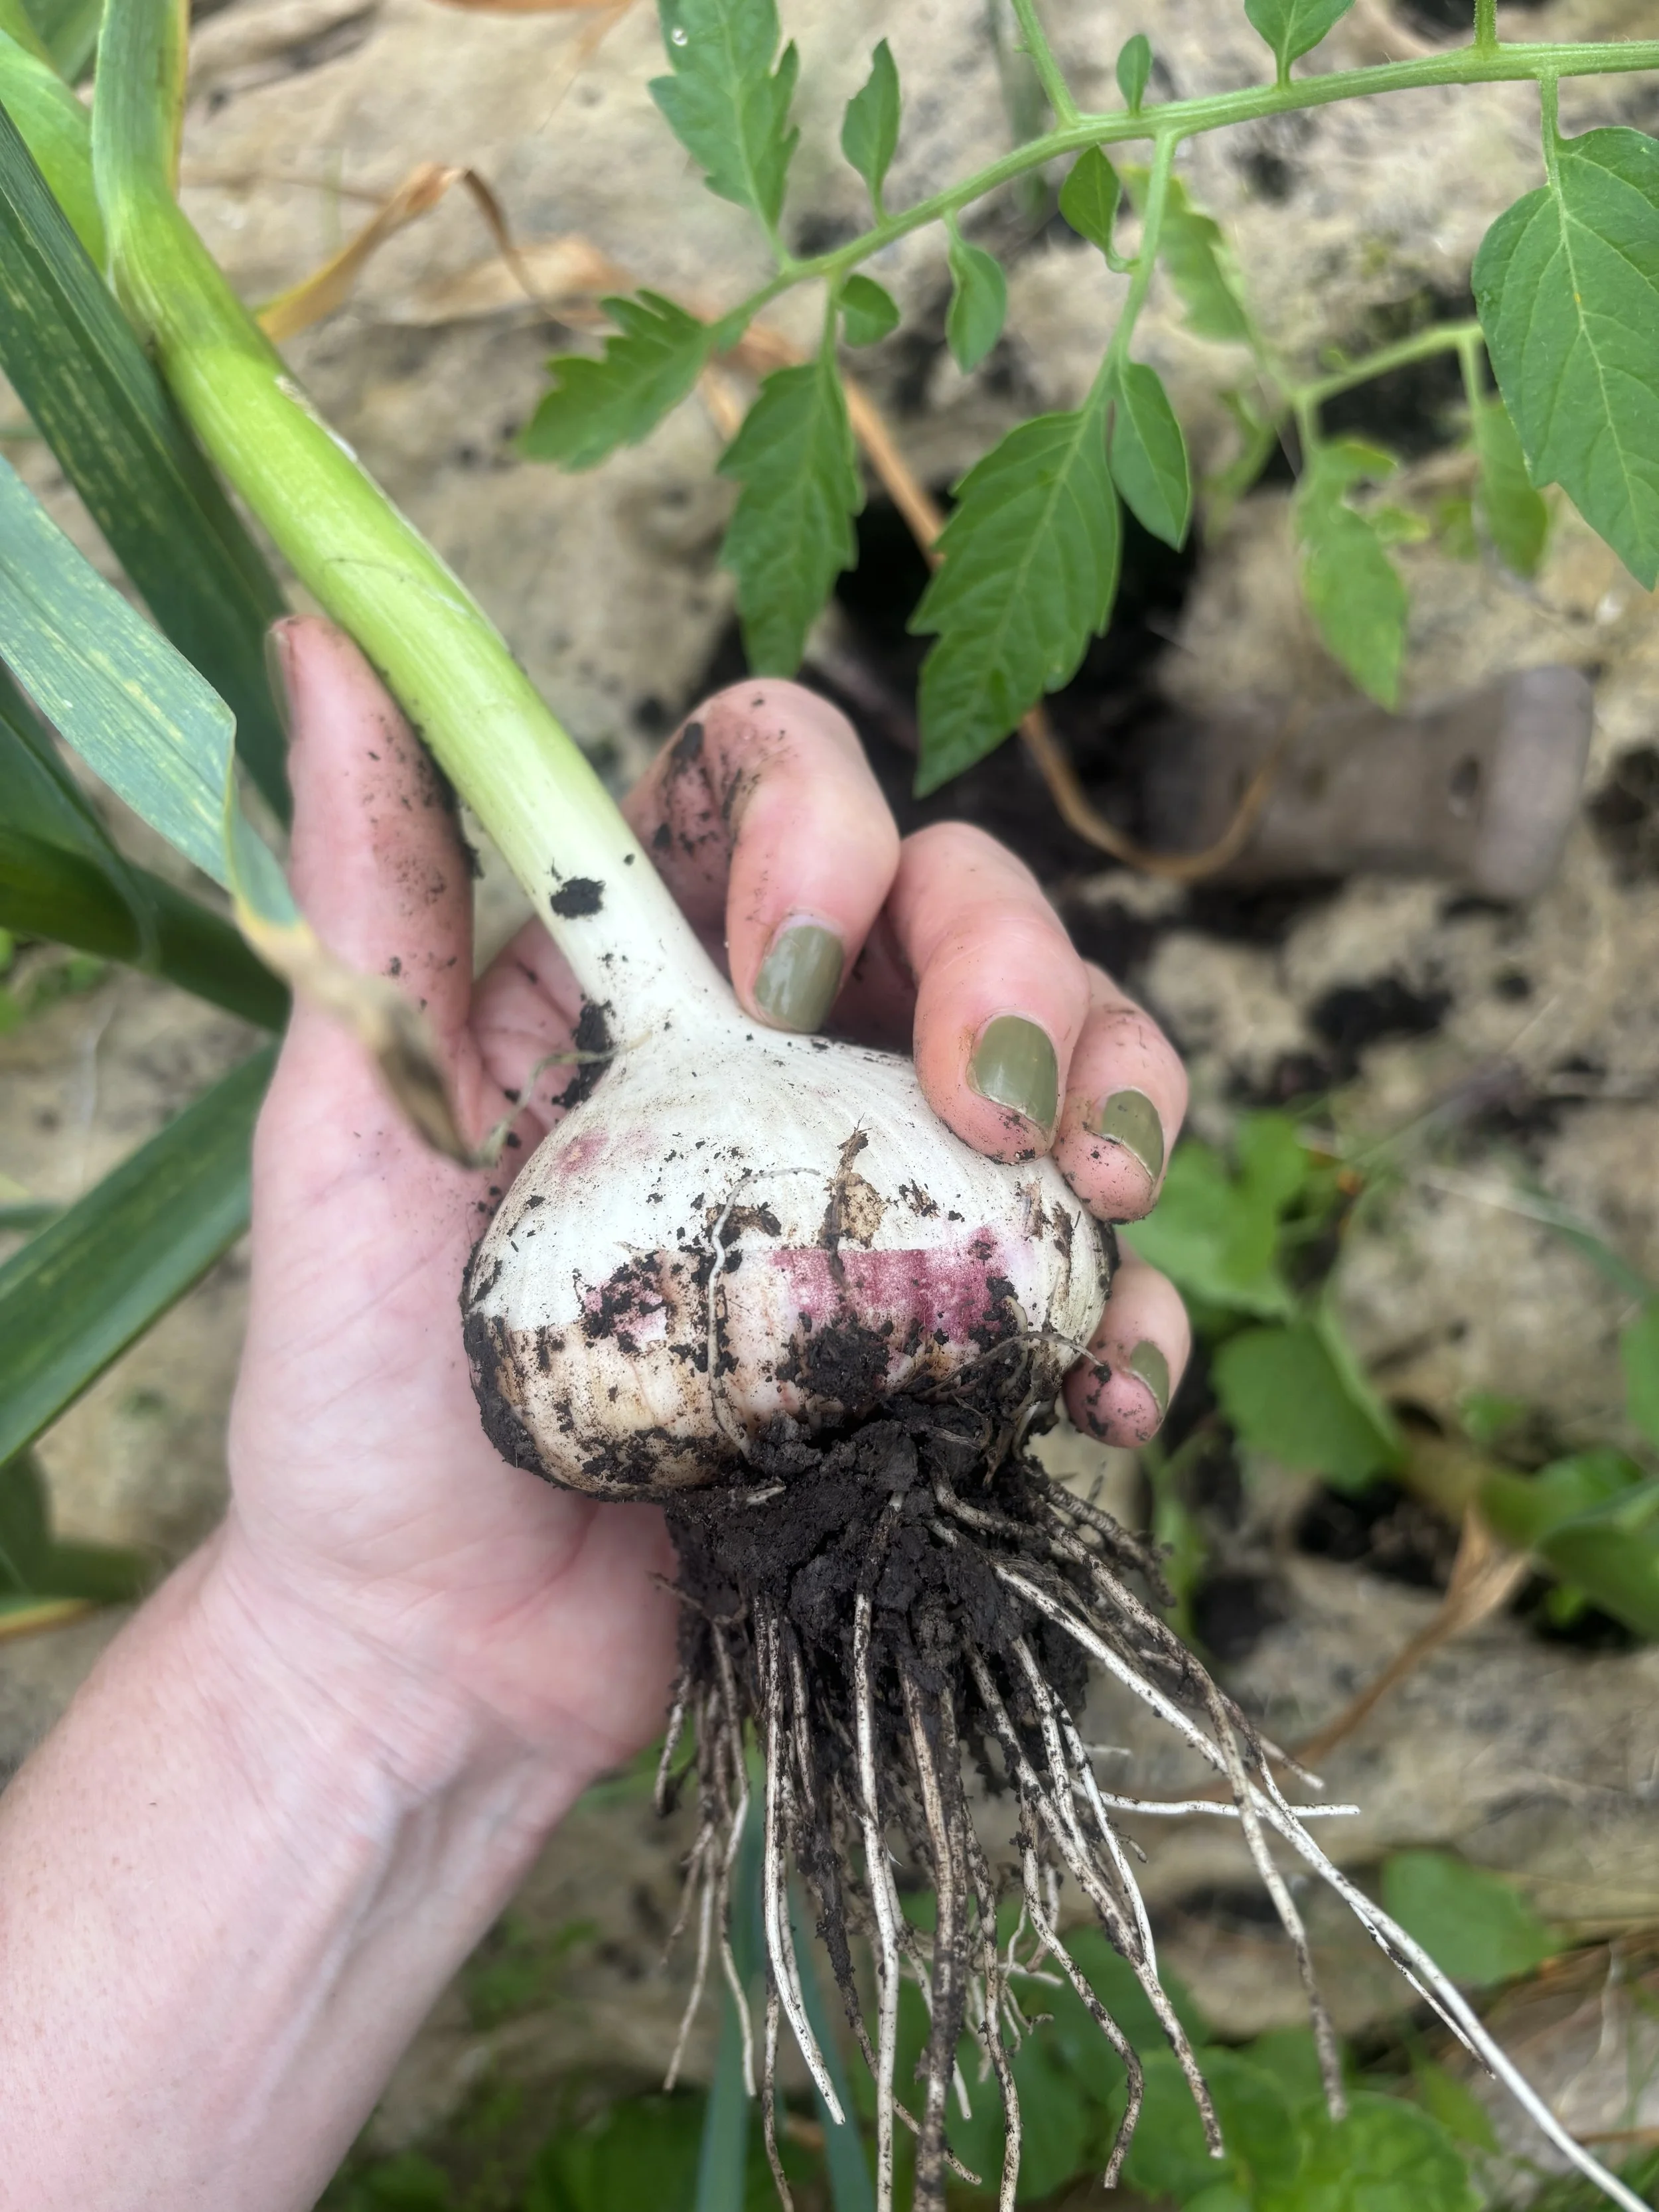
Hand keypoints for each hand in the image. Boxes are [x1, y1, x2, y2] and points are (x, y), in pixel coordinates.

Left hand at [226, 619, 1190, 1793]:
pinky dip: (1129, 1314)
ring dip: (1124, 1101)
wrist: (435, 1658)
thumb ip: (371, 901)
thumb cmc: (358, 1397)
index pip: (770, 793)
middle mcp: (777, 1057)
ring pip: (1064, 1066)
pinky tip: (1107, 1384)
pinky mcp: (937, 1339)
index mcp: (641, 976)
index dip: (826, 821)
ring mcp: (874, 1196)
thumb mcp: (346, 1131)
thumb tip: (331, 644)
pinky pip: (1082, 1282)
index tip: (793, 966)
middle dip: (1018, 968)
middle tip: (1003, 1100)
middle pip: (958, 909)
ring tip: (1106, 1204)